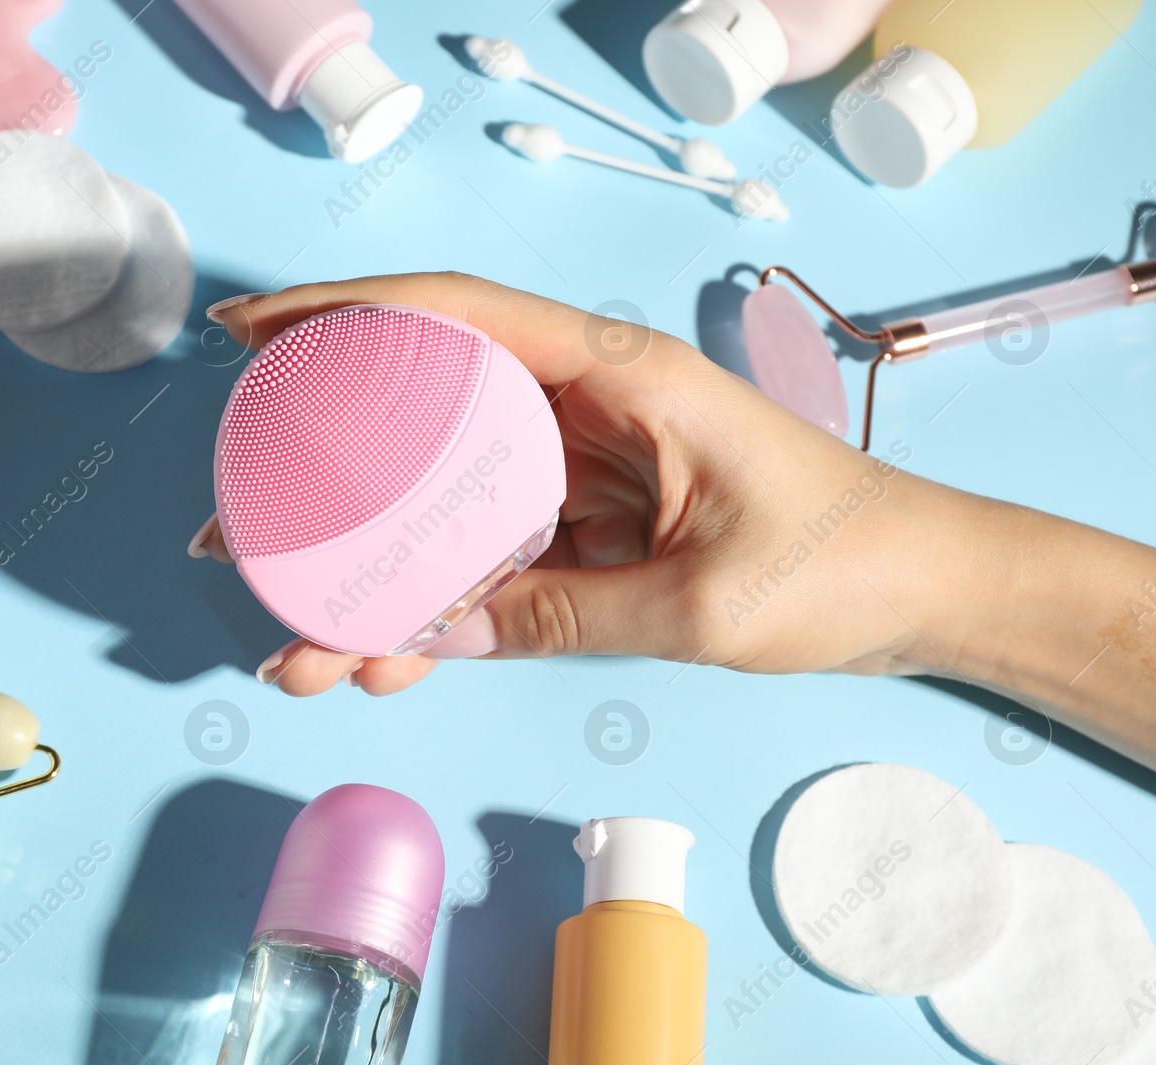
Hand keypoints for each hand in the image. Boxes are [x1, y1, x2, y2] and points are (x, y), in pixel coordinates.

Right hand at [192, 272, 998, 695]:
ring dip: (371, 568)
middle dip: (324, 470)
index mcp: (620, 376)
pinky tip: (386, 660)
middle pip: (427, 418)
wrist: (921, 589)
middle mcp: (587, 410)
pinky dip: (438, 609)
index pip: (461, 316)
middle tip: (234, 524)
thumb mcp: (702, 600)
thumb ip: (565, 613)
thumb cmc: (840, 561)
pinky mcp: (589, 531)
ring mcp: (582, 473)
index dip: (346, 313)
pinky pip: (491, 562)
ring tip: (294, 633)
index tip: (254, 334)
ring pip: (445, 506)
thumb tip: (431, 633)